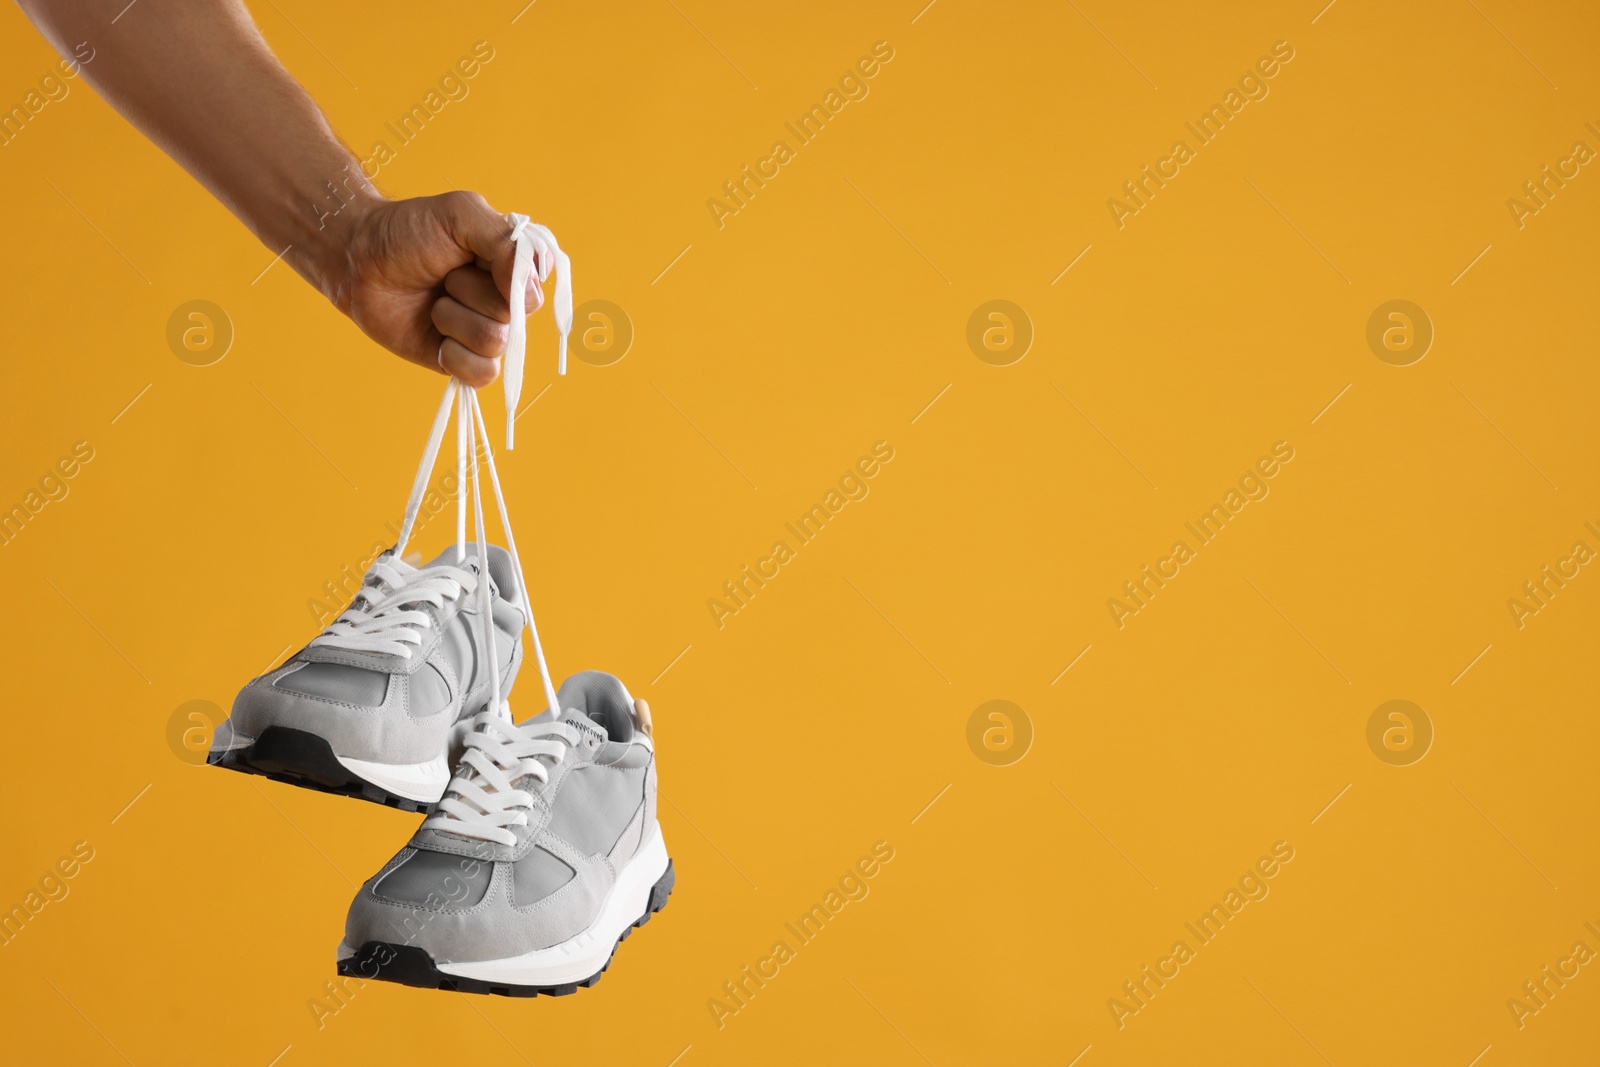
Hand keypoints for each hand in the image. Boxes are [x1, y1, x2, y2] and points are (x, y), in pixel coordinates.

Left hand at [329, 191, 544, 386]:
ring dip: (455, 320)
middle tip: (445, 276)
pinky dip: (457, 357)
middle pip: (513, 316)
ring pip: (496, 343)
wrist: (359, 261)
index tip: (474, 258)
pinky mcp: (461, 360)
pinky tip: (437, 337)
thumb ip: (505, 241)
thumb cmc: (408, 231)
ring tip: (434, 301)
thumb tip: (529, 289)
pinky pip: (482, 374)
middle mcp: (503, 302)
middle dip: (471, 293)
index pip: (534, 287)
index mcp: (512, 267)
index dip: (507, 279)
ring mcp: (483, 333)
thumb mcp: (461, 214)